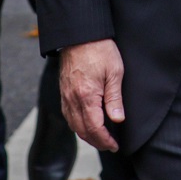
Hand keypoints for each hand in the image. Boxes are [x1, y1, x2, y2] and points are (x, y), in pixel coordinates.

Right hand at [60, 38, 125, 152]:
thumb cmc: (100, 50)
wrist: (79, 34)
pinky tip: (86, 123)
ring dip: (86, 135)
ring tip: (100, 138)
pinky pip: (67, 115)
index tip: (115, 146)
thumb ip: (114, 98)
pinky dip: (77, 124)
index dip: (105, 140)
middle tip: (110, 146)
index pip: (94, 128)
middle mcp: (72, 99)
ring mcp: (65, 96)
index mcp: (86, 96)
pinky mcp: (63, 91)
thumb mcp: (114, 72)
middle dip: (96, 142)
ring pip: (73, 125)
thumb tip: (118, 120)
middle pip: (82, 131)